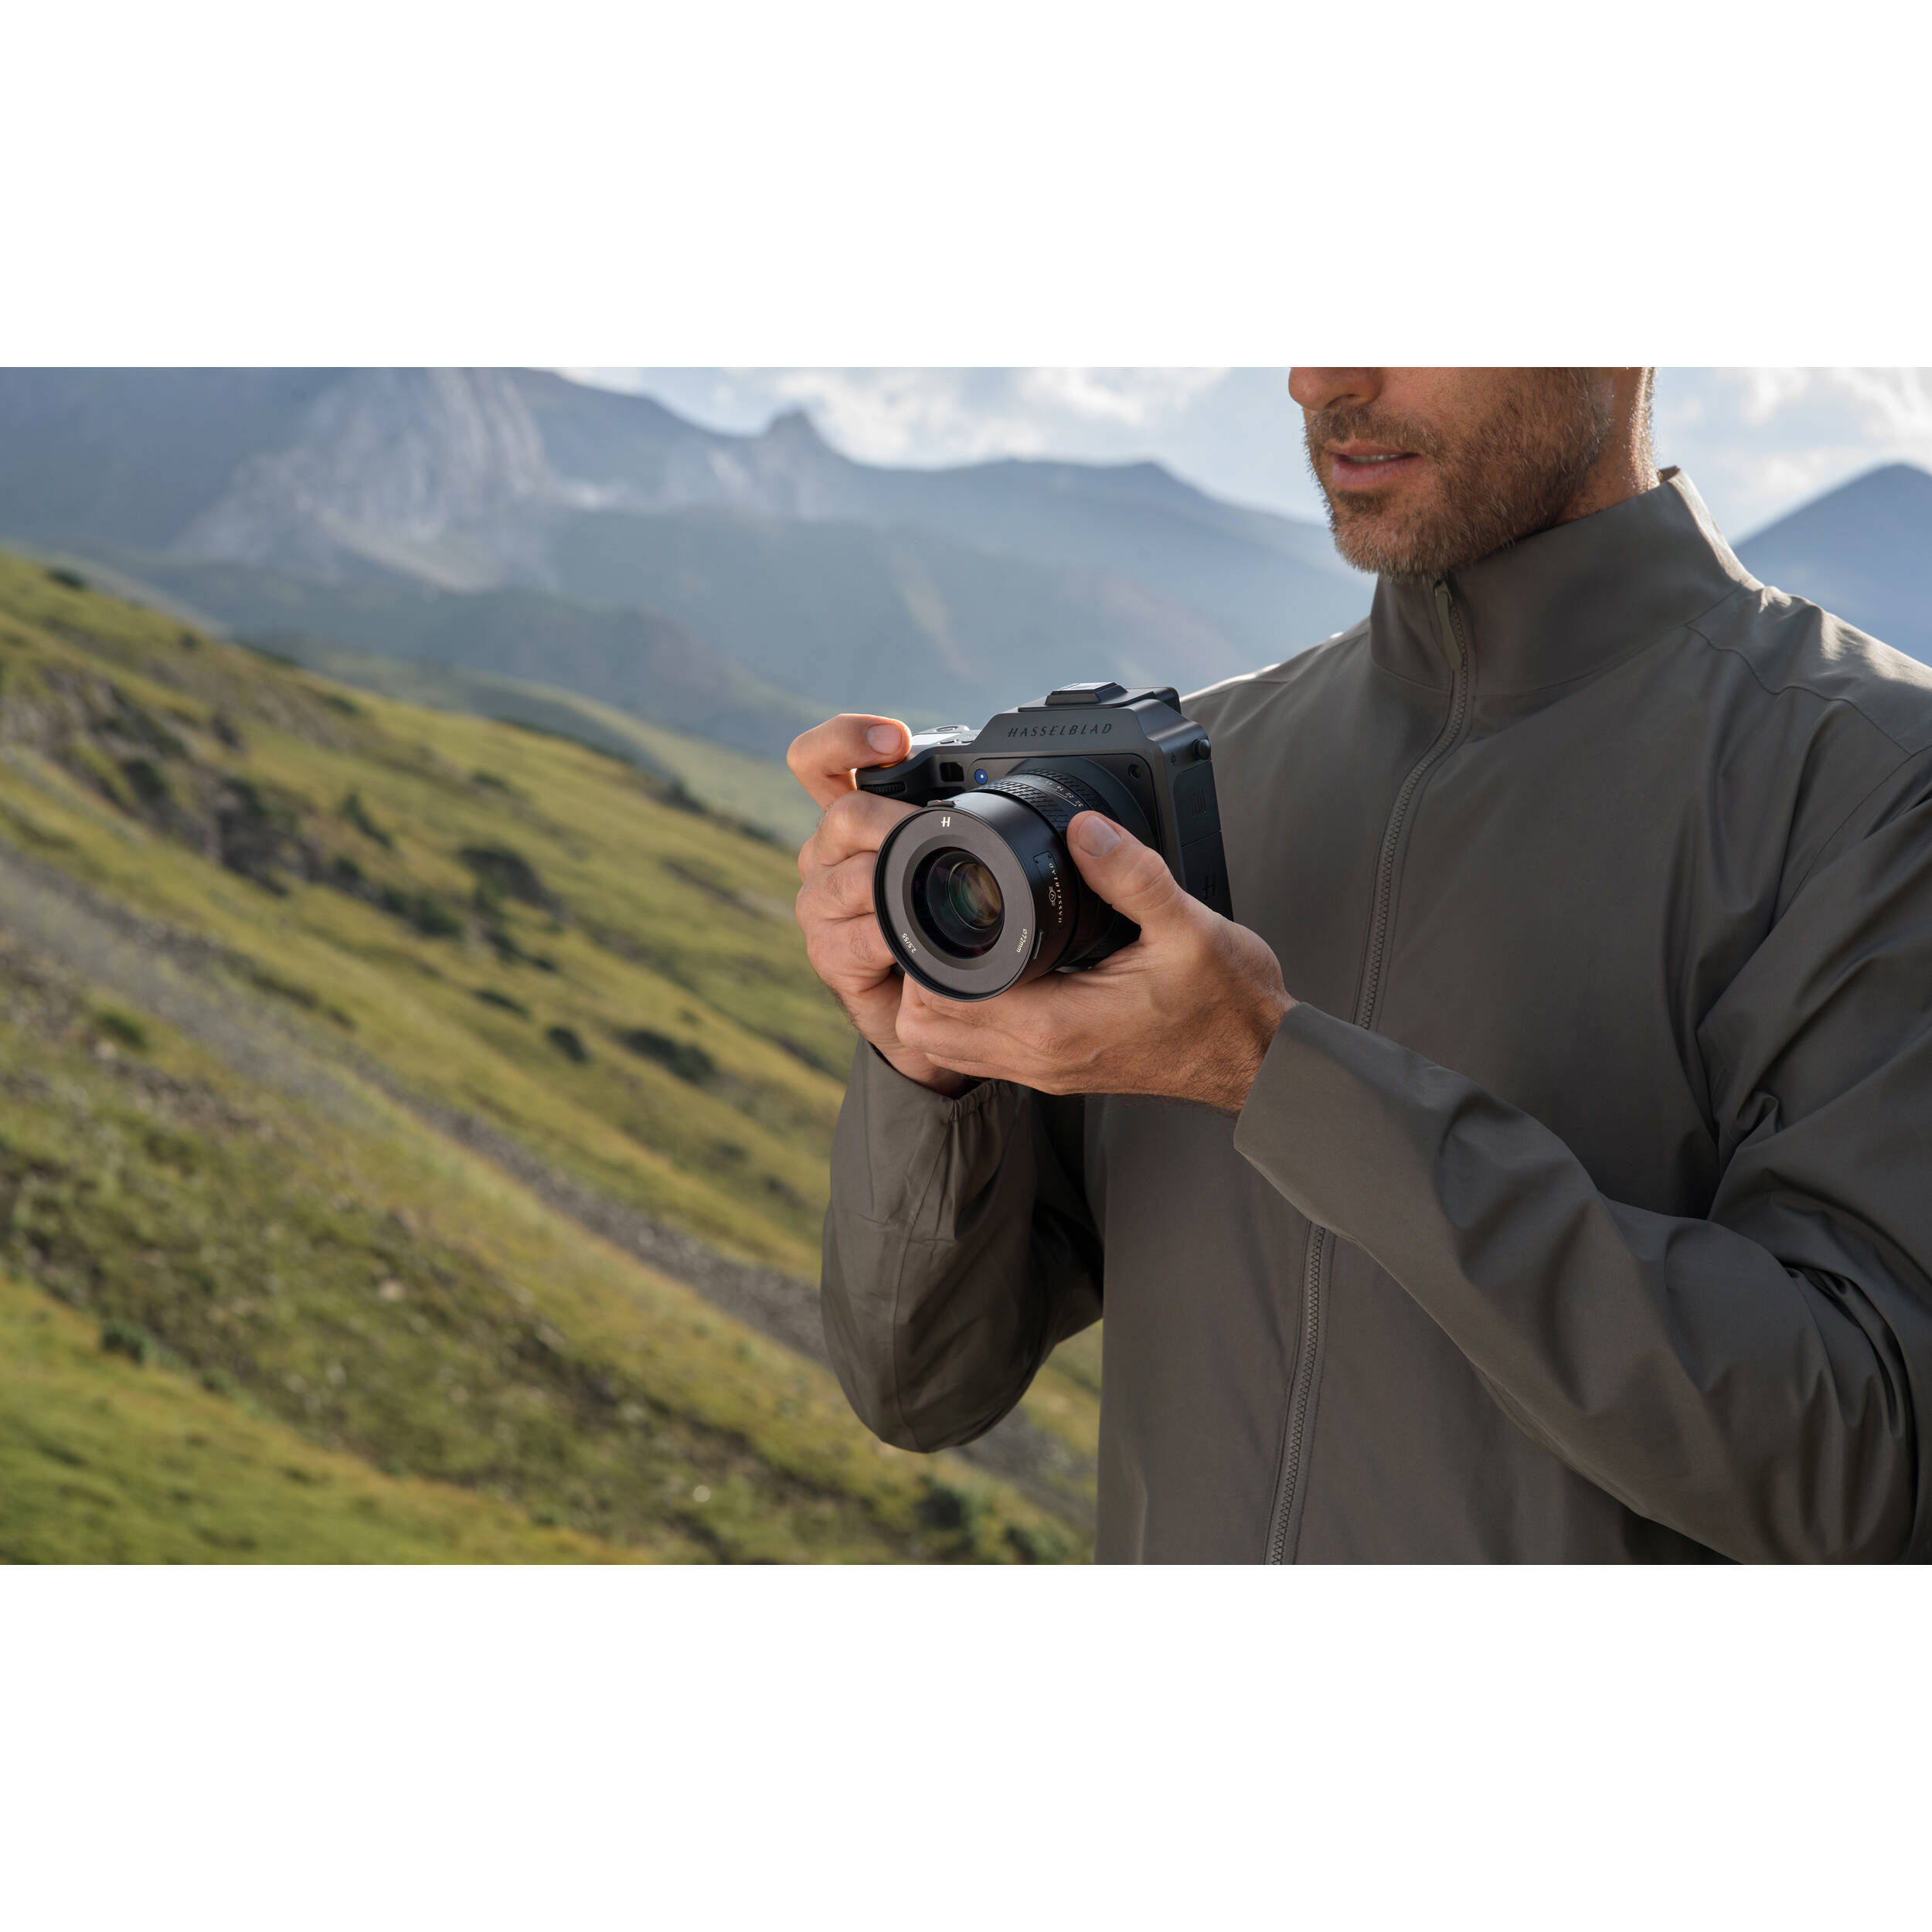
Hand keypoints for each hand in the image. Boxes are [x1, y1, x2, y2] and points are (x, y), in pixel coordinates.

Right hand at [787, 713, 970, 1094]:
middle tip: (933, 830)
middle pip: (839, 815)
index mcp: (859, 821)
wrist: (939, 1015)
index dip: (846, 740)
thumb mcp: (976, 867)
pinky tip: (910, 944)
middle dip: (893, 821)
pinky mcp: (831, 956)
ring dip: (891, 884)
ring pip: (842, 877)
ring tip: (929, 893)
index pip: (821, 762)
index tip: (894, 740)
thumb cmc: (954, 927)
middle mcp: (831, 856)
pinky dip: (886, 940)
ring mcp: (825, 905)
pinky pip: (851, 939)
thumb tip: (1080, 820)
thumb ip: (996, 830)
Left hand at [894, 811, 1295, 1112]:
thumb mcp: (1187, 925)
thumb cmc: (1227, 1004)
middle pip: (925, 1028)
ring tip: (964, 947)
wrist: (1257, 1060)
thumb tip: (1082, 828)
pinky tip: (996, 978)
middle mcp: (1040, 1057)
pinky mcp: (1056, 1072)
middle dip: (919, 973)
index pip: (942, 998)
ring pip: (947, 1046)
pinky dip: (968, 1018)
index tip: (945, 904)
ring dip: (939, 999)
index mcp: (1057, 1025)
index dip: (926, 949)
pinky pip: (982, 1052)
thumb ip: (1130, 873)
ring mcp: (1045, 1071)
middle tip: (946, 921)